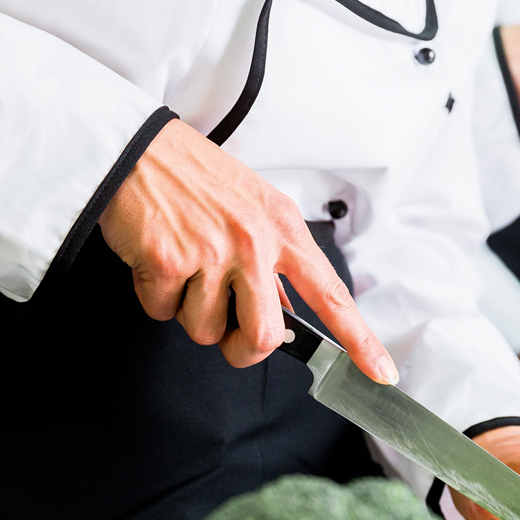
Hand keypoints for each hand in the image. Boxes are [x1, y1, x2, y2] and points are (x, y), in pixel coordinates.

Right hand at [99, 119, 396, 378]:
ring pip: (205, 330)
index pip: (332, 295)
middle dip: (241, 349)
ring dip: (188, 312)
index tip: (381, 372)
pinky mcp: (168, 262)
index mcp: (284, 229)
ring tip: (183, 267)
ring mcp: (212, 254)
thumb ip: (274, 256)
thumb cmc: (194, 175)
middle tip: (227, 331)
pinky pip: (162, 312)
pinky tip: (155, 258)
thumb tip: (282, 309)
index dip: (360, 340)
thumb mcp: (254, 205)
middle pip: (264, 338)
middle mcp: (255, 244)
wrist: (138, 147)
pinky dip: (154, 296)